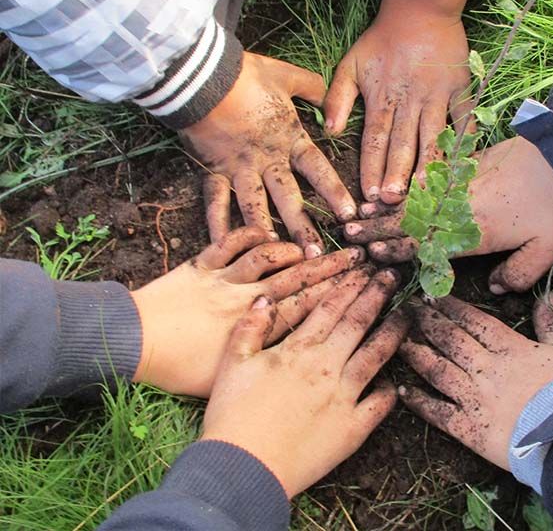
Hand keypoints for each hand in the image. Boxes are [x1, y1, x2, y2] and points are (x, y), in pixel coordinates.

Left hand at [131, 226, 364, 396]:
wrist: (131, 344)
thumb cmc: (179, 372)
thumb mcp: (227, 377)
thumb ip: (265, 361)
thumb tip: (300, 360)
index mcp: (255, 329)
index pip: (307, 307)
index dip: (338, 295)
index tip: (364, 284)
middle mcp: (244, 299)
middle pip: (296, 279)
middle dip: (331, 268)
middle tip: (358, 257)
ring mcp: (223, 279)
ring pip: (268, 258)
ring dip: (293, 250)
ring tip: (315, 247)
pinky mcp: (200, 265)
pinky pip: (229, 242)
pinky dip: (249, 234)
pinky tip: (266, 232)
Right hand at [180, 52, 356, 257]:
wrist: (201, 74)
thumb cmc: (246, 73)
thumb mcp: (287, 75)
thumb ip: (313, 88)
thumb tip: (331, 97)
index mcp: (288, 138)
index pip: (318, 169)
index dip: (334, 192)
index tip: (350, 214)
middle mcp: (267, 159)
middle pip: (288, 198)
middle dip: (303, 226)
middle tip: (315, 254)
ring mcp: (238, 167)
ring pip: (254, 206)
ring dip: (264, 232)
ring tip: (274, 256)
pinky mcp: (212, 169)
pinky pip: (214, 201)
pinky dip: (216, 224)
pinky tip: (221, 247)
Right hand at [200, 266, 408, 496]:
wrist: (242, 469)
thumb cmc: (231, 416)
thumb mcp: (232, 364)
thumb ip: (250, 328)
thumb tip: (264, 299)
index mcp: (298, 349)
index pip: (330, 306)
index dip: (349, 284)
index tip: (365, 268)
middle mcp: (326, 366)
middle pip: (358, 322)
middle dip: (377, 295)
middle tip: (393, 276)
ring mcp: (344, 396)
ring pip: (376, 355)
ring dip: (393, 332)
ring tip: (407, 315)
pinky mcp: (352, 428)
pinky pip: (379, 404)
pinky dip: (390, 390)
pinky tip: (396, 380)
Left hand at [325, 0, 473, 204]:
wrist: (420, 8)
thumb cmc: (382, 40)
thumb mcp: (350, 63)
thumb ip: (338, 97)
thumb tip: (330, 131)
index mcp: (382, 98)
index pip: (374, 140)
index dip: (371, 168)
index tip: (369, 194)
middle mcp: (409, 101)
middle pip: (402, 144)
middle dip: (398, 175)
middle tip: (394, 201)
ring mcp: (437, 96)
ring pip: (432, 137)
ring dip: (429, 165)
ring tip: (427, 191)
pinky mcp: (460, 89)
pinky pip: (465, 119)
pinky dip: (465, 141)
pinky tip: (464, 165)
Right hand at [343, 136, 552, 293]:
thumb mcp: (547, 249)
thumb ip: (518, 274)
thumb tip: (493, 287)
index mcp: (471, 232)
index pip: (424, 245)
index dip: (397, 251)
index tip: (373, 255)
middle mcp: (457, 208)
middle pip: (409, 221)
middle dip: (378, 229)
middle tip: (349, 235)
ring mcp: (458, 186)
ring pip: (413, 200)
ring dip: (385, 208)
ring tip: (360, 213)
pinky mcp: (465, 169)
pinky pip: (427, 183)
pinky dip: (406, 189)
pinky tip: (395, 191)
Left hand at [399, 294, 552, 469]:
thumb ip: (551, 323)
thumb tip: (546, 296)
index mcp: (510, 348)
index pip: (473, 321)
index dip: (451, 307)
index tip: (433, 295)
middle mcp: (486, 368)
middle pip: (450, 340)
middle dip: (427, 321)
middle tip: (408, 307)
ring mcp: (474, 398)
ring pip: (438, 370)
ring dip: (417, 354)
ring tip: (400, 341)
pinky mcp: (469, 428)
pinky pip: (437, 412)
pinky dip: (418, 401)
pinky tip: (402, 390)